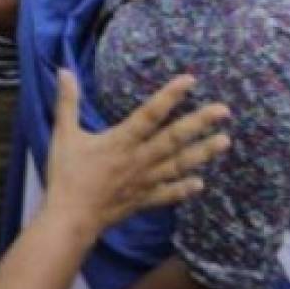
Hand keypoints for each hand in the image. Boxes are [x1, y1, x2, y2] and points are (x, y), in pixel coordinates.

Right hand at [46, 71, 230, 232]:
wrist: (71, 217)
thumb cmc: (67, 175)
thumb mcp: (64, 134)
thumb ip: (67, 102)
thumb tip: (64, 71)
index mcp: (121, 141)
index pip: (150, 114)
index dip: (170, 96)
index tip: (190, 81)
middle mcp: (139, 159)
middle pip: (174, 138)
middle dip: (199, 122)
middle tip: (224, 110)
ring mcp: (144, 181)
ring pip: (178, 164)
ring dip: (203, 153)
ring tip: (225, 141)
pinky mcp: (143, 200)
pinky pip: (168, 193)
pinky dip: (184, 189)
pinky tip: (200, 183)